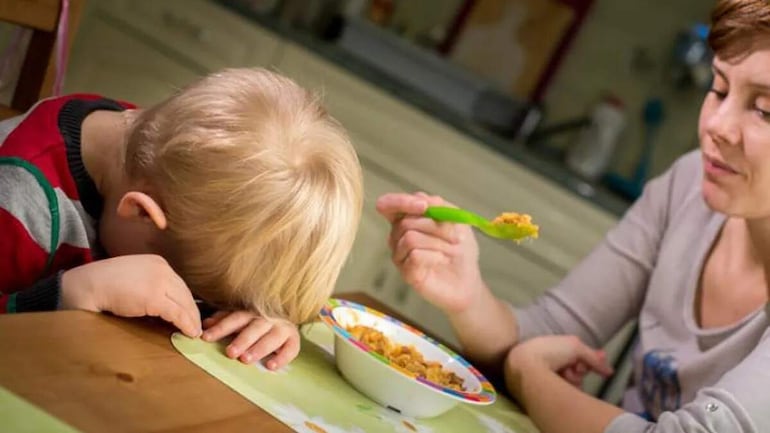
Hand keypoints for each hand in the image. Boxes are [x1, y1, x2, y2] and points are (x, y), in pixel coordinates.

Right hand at [60, 254, 201, 336]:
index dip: (186, 301)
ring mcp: (159, 281)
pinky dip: (186, 324)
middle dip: (193, 311)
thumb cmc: (103, 285)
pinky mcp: (155, 297)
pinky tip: (190, 333)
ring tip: (194, 332)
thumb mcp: (133, 279)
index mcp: (157, 262)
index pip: (179, 284)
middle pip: (185, 293)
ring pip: (185, 303)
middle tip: (197, 326)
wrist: (86, 286)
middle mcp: (162, 269)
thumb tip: (164, 306)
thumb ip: (149, 286)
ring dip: (192, 320)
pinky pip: (177, 313)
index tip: (191, 314)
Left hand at [201, 311, 299, 369]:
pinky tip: (271, 367)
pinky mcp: (293, 340)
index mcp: (252, 313)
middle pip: (254, 328)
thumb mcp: (240, 320)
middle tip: (230, 352)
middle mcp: (268, 318)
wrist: (284, 322)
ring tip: (246, 359)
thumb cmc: (256, 324)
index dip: (221, 327)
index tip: (206, 338)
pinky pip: (291, 349)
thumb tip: (204, 324)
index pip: (235, 318)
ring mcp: (282, 328)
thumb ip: (223, 321)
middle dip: (242, 340)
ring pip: (272, 337)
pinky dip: (282, 358)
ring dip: (259, 348)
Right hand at [376, 192, 486, 313]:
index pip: (388, 205)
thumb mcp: (455, 220)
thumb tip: (421, 200)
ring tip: (449, 250)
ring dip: (437, 242)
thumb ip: (438, 205)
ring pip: (409, 238)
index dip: (400, 202)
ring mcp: (400, 255)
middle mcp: (398, 236)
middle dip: (434, 226)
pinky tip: (442, 260)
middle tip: (454, 236)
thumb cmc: (460, 249)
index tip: (424, 206)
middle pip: (405, 222)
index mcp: (407, 219)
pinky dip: (434, 255)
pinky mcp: (406, 273)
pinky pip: (414, 256)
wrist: (467, 280)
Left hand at [506, 335, 612, 381]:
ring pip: (568, 380)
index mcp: (551, 345)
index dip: (590, 359)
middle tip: (577, 370)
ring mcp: (542, 372)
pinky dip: (565, 387)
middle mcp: (547, 357)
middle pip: (574, 368)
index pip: (576, 353)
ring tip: (568, 376)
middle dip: (580, 369)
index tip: (602, 367)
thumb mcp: (575, 347)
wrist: (525, 367)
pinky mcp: (540, 387)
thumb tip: (610, 371)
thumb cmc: (550, 352)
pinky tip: (565, 386)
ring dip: (573, 379)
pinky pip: (560, 388)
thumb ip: (593, 357)